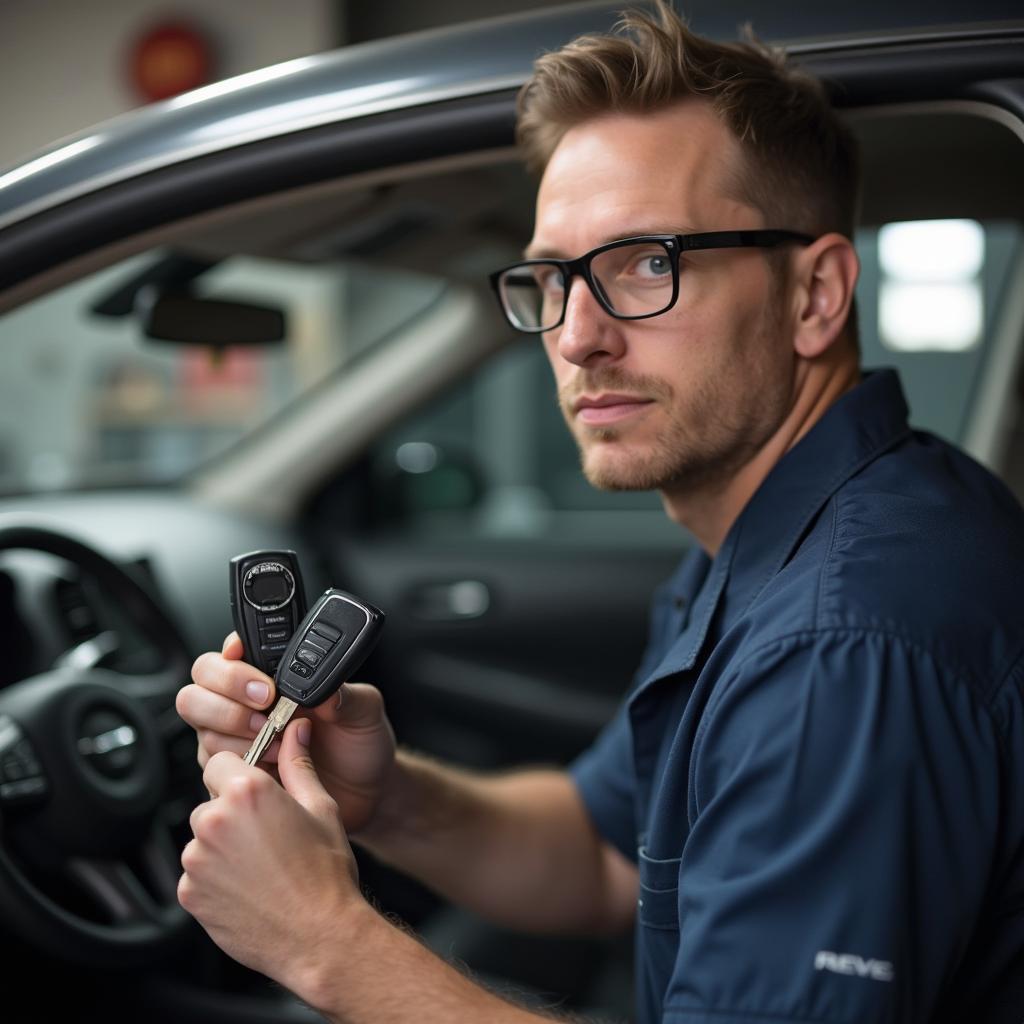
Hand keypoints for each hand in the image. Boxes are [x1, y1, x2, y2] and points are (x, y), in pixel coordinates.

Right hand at [177, 632, 397, 831]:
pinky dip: (239, 758)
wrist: (361, 792)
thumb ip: (347, 695)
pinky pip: (210, 758)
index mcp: (276, 670)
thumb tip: (324, 693)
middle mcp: (246, 696)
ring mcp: (232, 730)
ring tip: (279, 739)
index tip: (258, 670)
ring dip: (236, 728)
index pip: (237, 646)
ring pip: (201, 717)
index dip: (236, 651)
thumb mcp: (365, 711)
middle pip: (203, 676)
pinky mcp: (229, 766)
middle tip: (267, 704)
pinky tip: (272, 762)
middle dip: (229, 688)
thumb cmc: (359, 744)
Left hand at [178, 719, 360, 989]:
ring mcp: (197, 859)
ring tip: (262, 866)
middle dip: (233, 813)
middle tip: (268, 834)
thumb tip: (295, 731)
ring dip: (223, 846)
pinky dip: (216, 878)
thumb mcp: (321, 808)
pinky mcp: (189, 892)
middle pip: (212, 801)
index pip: (220, 761)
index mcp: (247, 791)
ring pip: (203, 838)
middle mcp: (214, 820)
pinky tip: (249, 887)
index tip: (255, 791)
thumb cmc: (325, 873)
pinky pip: (197, 873)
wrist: (319, 936)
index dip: (238, 774)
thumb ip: (298, 765)